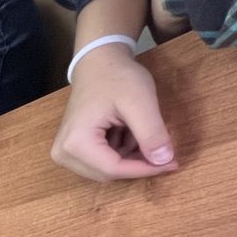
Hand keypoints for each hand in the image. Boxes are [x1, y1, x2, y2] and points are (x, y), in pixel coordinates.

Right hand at [52, 47, 177, 181]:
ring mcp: (65, 153)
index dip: (145, 169)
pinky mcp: (71, 151)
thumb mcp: (140, 102)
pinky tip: (128, 133)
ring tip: (139, 130)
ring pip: (106, 170)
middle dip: (137, 163)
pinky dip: (121, 152)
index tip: (173, 163)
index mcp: (75, 143)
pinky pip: (101, 163)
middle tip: (161, 146)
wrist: (98, 63)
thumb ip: (152, 133)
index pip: (113, 169)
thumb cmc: (116, 77)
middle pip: (108, 173)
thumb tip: (165, 161)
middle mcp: (64, 153)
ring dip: (130, 157)